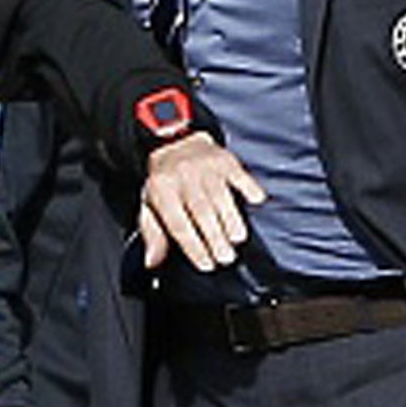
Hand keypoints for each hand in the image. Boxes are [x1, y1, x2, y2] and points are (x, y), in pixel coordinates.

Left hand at [140, 132, 265, 270]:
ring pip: (220, 196)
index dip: (193, 246)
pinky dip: (248, 187)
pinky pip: (239, 174)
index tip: (206, 265)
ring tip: (237, 239)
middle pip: (200, 211)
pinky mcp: (224, 159)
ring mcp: (204, 166)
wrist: (175, 141)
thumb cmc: (164, 182)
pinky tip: (256, 201)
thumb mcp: (150, 206)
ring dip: (231, 219)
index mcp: (161, 190)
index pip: (178, 223)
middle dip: (214, 237)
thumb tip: (151, 263)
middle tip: (226, 258)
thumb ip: (153, 235)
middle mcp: (182, 177)